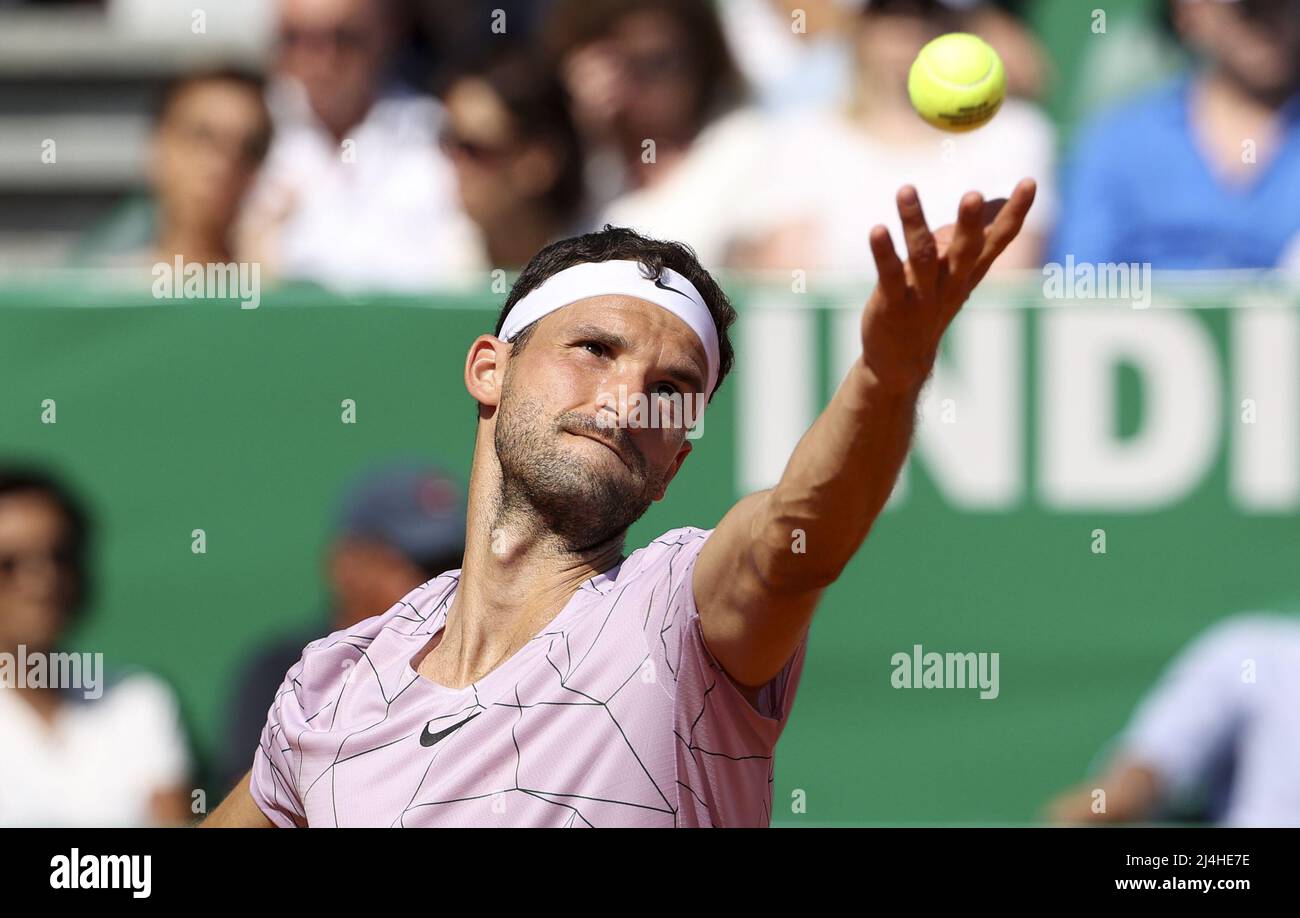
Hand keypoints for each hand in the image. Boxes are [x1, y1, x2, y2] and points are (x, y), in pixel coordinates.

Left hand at [859, 179, 1035, 394]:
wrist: (901, 360)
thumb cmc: (928, 305)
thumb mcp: (953, 272)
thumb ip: (966, 237)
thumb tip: (988, 201)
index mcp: (969, 272)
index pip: (998, 240)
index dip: (1015, 213)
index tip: (1031, 182)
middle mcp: (950, 282)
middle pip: (966, 250)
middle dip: (970, 223)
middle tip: (973, 194)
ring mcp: (922, 295)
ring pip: (922, 256)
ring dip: (914, 223)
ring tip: (906, 189)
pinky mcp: (894, 303)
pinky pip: (890, 275)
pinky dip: (884, 252)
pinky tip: (878, 229)